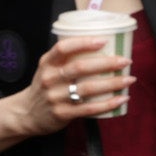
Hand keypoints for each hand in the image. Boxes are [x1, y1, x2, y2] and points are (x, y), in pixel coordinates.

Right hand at [18, 36, 132, 133]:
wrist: (26, 114)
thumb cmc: (45, 88)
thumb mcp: (48, 70)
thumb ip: (67, 60)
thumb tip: (103, 49)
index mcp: (46, 64)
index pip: (63, 48)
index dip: (83, 42)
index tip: (103, 40)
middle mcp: (49, 79)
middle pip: (80, 67)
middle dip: (106, 63)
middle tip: (125, 61)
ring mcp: (55, 97)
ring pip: (87, 88)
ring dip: (112, 83)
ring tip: (129, 79)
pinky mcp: (62, 113)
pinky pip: (89, 108)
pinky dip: (108, 104)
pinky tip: (121, 99)